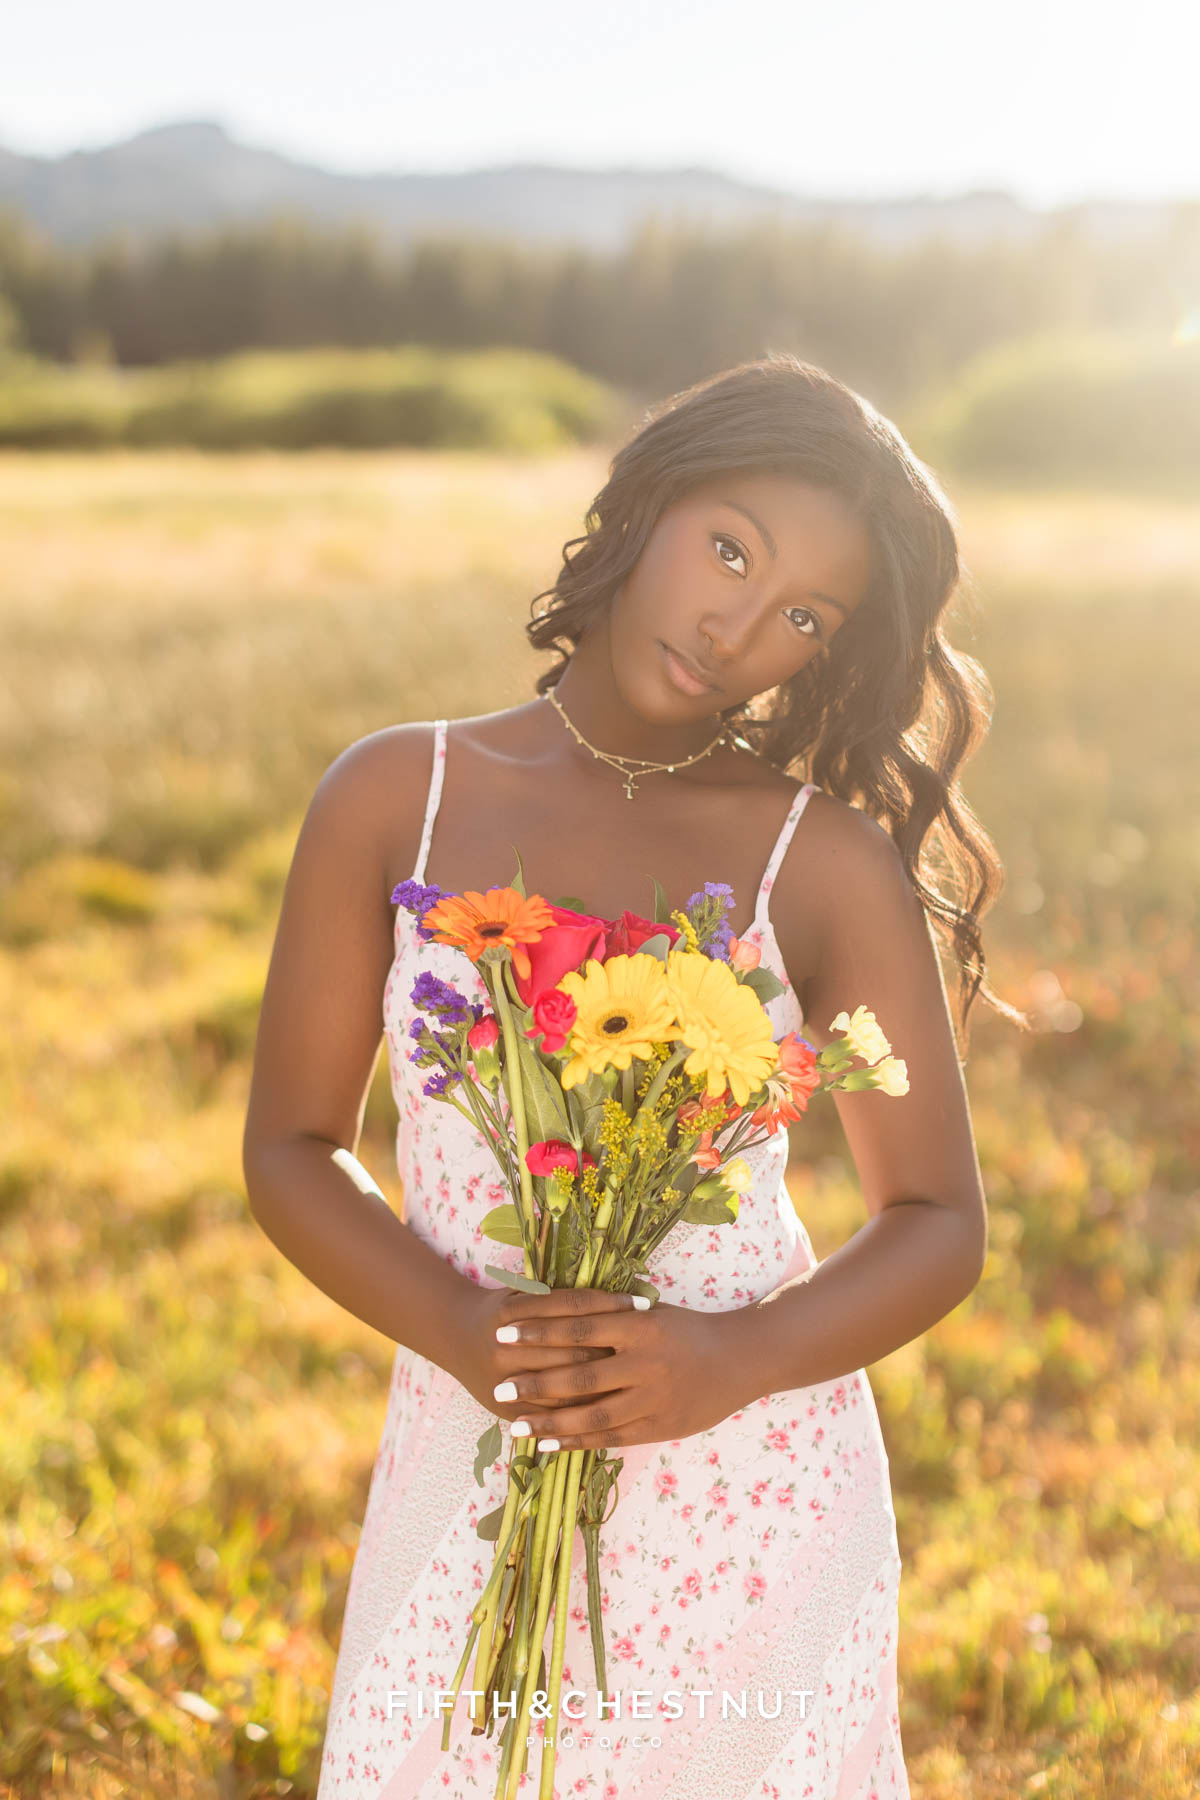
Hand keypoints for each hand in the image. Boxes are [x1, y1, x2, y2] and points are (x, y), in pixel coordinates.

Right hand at [446, 1280, 629, 1425]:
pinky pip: (554, 1416)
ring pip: (567, 1389)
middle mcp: (505, 1348)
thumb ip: (561, 1296)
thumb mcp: (522, 1291)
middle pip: (573, 1351)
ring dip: (605, 1385)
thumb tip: (617, 1290)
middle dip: (615, 1350)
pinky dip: (582, 1412)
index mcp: (512, 1312)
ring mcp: (504, 1382)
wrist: (454, 1335)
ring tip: (642, 1378)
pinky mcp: (507, 1411)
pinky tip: (612, 1407)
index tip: (644, 1304)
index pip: (572, 1308)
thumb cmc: (501, 1309)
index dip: (610, 1305)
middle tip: (653, 1348)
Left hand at [479, 1287, 757, 1450]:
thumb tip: (556, 1308)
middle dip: (536, 1383)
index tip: (504, 1333)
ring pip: (592, 1415)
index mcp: (638, 1325)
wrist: (741, 1358)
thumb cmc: (689, 1330)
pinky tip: (551, 1445)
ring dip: (551, 1423)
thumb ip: (610, 1315)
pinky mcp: (659, 1427)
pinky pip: (611, 1438)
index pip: (578, 1327)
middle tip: (499, 1387)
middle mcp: (644, 1362)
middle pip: (579, 1376)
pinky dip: (578, 1443)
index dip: (538, 1331)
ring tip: (517, 1426)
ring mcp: (652, 1398)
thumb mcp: (651, 1311)